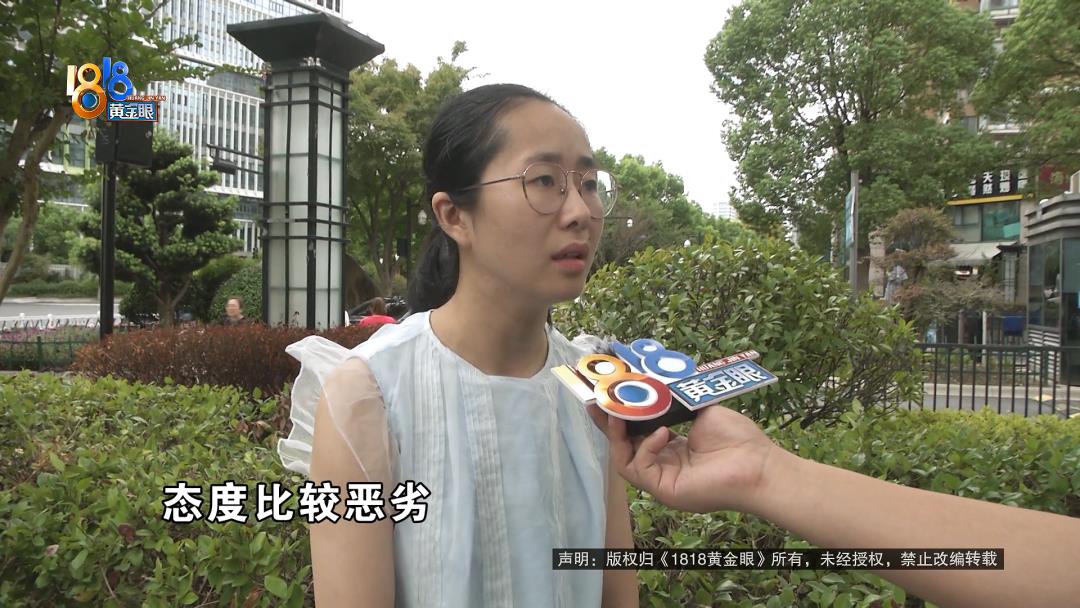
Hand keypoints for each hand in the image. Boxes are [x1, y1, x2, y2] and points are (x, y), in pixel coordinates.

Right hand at [587, 404, 786, 513]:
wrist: (759, 466)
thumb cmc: (738, 441)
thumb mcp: (700, 411)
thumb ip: (674, 403)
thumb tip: (652, 385)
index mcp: (672, 449)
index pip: (637, 433)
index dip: (621, 415)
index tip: (608, 395)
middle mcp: (664, 466)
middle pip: (623, 447)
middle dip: (607, 424)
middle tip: (596, 402)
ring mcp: (663, 480)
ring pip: (624, 460)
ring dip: (618, 436)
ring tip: (618, 414)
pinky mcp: (664, 490)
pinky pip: (640, 468)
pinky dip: (646, 447)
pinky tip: (662, 433)